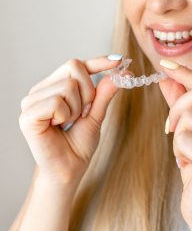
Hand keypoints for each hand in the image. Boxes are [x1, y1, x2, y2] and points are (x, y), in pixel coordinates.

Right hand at [19, 56, 124, 187]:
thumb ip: (105, 93)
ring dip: (78, 108)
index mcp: (55, 87)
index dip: (98, 61)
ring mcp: (32, 101)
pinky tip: (58, 127)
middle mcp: (41, 90)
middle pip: (73, 66)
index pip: (77, 64)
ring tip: (68, 123)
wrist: (69, 169)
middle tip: (82, 113)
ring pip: (68, 86)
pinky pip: (57, 102)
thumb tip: (123, 72)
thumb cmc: (79, 144)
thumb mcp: (97, 114)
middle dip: (88, 92)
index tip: (119, 60)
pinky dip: (66, 116)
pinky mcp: (28, 115)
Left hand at [159, 60, 191, 230]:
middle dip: (178, 106)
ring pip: (190, 116)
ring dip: (178, 135)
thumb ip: (183, 103)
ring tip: (186, 153)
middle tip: (170, 126)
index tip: (165, 65)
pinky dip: (178, 151)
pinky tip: (188, 165)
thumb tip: (167, 77)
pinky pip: (184, 139)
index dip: (186, 73)